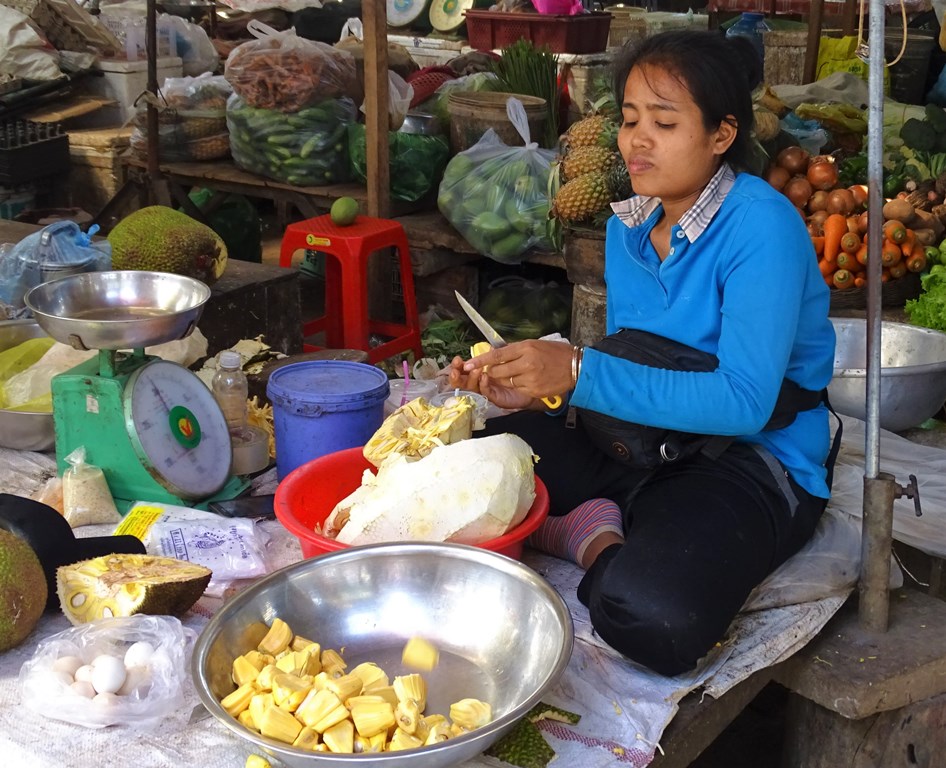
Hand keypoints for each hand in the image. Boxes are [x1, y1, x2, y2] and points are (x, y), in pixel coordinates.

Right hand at [446, 356, 535, 410]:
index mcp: (478, 372)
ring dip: (471, 377)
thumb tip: (489, 348)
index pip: (464, 370)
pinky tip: (484, 377)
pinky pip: (485, 392)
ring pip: (472, 387)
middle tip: (457, 368)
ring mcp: (486, 391)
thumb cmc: (518, 371)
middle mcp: (479, 382)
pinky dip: (483, 384)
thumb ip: (496, 355)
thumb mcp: (506, 359)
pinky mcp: (495, 398)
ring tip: (475, 369)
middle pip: (462, 381)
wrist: (533, 383)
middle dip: (457, 375)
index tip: (457, 360)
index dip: (458, 366)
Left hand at [456, 340, 573, 408]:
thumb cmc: (556, 353)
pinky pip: (518, 389)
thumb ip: (515, 350)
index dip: (480, 360)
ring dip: (505, 379)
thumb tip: (496, 353)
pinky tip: (528, 380)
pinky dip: (518, 386)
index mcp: (525, 348)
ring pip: (506, 382)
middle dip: (492, 372)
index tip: (467, 364)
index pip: (497, 355)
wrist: (576, 366)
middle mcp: (526, 363)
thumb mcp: (534, 344)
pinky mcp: (534, 390)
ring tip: (517, 373)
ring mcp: (530, 378)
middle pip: (497, 371)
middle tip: (492, 370)